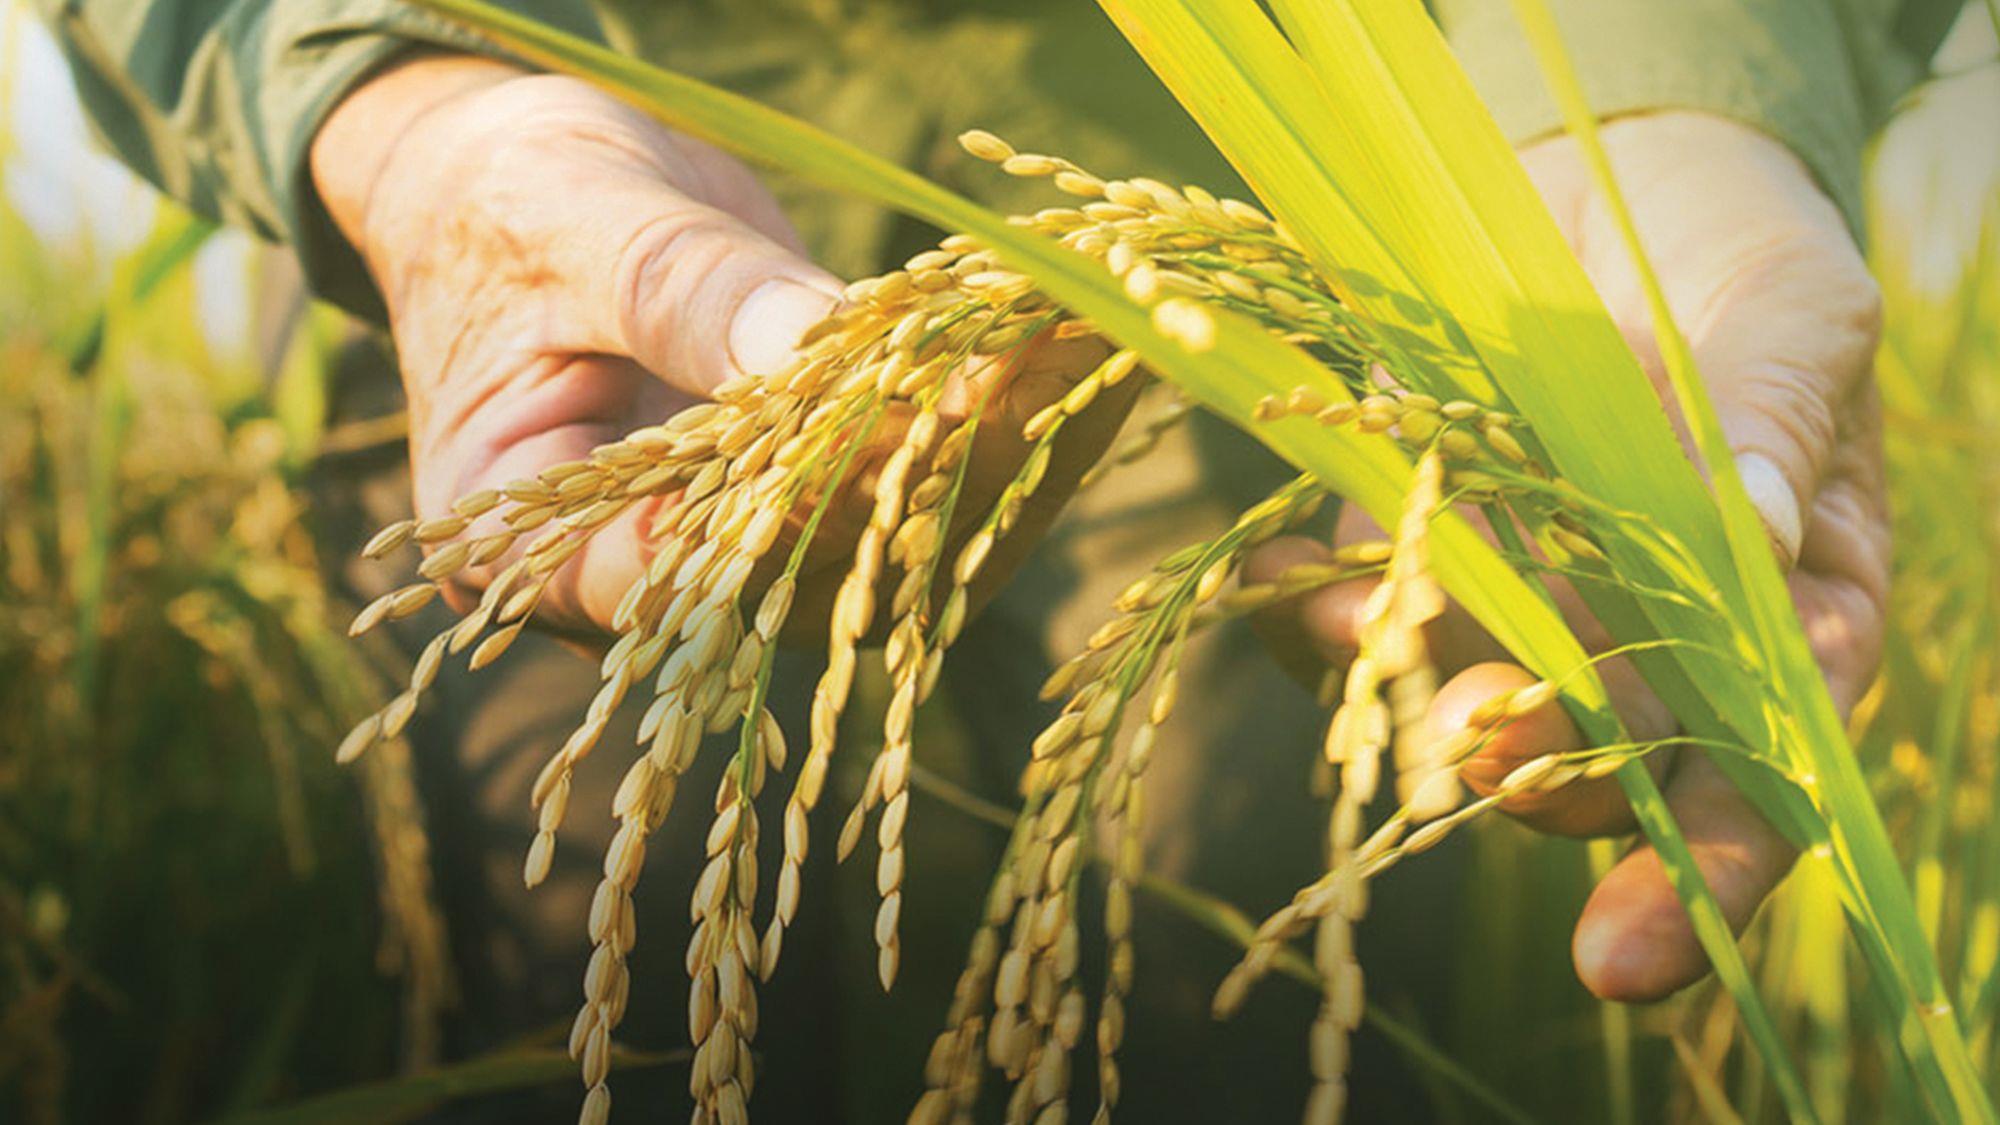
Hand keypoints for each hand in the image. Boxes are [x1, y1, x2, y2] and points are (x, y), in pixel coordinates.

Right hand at [313, 56, 1128, 636]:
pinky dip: (1001, 415)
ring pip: (891, 541)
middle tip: (1045, 370)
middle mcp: (653, 581)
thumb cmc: (504, 202)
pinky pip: (920, 479)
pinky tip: (1076, 346)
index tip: (909, 424)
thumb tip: (812, 349)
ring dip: (1000, 448)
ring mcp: (748, 548)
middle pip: (808, 568)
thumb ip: (681, 296)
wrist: (523, 189)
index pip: (670, 574)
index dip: (792, 512)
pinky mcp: (824, 495)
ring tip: (1090, 347)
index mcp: (533, 547)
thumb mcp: (570, 224)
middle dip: (935, 467)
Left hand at [1245, 113, 1888, 1000]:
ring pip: (1469, 697)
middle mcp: (1647, 635)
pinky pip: (1362, 607)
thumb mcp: (1795, 315)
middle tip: (1483, 755)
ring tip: (1378, 668)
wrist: (1611, 178)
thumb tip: (1748, 518)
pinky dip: (1322, 615)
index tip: (1628, 957)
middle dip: (1543, 780)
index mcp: (1780, 616)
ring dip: (1415, 705)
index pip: (1761, 775)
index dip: (1705, 873)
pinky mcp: (1416, 534)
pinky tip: (1291, 595)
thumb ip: (1776, 418)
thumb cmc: (1743, 253)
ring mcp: (1521, 593)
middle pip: (1603, 761)